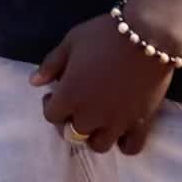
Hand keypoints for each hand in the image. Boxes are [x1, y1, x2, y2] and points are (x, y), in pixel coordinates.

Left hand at [31, 15, 173, 156]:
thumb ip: (51, 64)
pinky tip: (122, 129)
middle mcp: (90, 115)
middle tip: (78, 104)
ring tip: (99, 118)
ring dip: (94, 134)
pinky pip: (130, 147)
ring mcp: (116, 122)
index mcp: (70, 96)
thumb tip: (34, 82)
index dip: (51, 104)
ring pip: (99, 145)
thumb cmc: (104, 35)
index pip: (51, 116)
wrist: (147, 33)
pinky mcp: (141, 123)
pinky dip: (124, 143)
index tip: (56, 92)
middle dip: (71, 120)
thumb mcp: (72, 42)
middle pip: (72, 134)